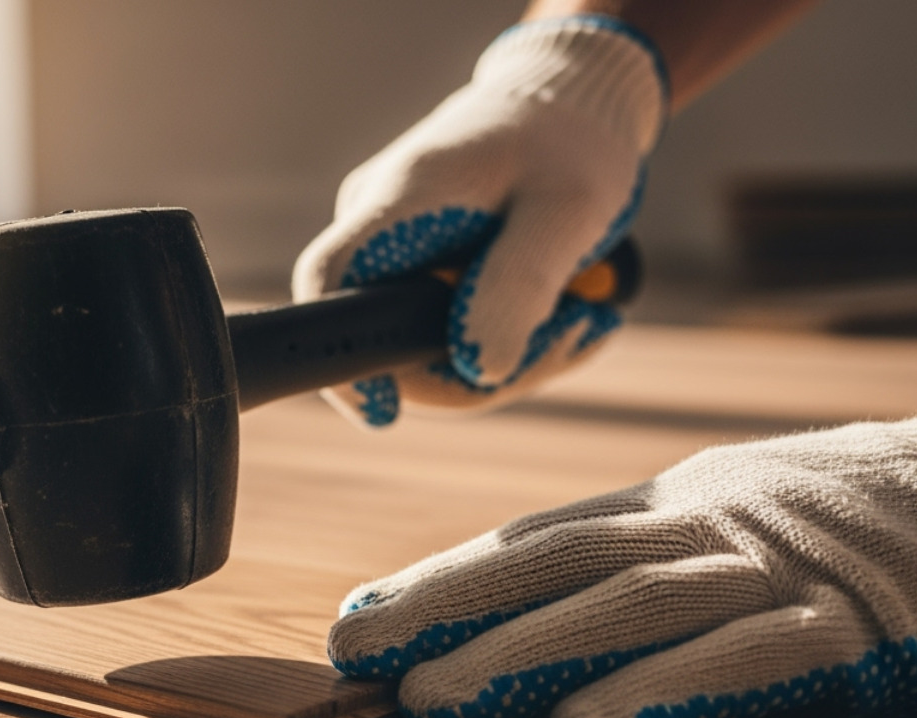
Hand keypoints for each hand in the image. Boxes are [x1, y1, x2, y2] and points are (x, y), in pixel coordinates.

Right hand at [293, 15, 665, 426]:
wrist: (569, 105)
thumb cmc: (570, 144)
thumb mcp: (569, 208)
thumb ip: (522, 284)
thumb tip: (481, 369)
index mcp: (402, 198)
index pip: (330, 281)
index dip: (342, 358)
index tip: (382, 414)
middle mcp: (378, 226)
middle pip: (391, 339)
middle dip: (485, 369)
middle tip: (581, 331)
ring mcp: (394, 253)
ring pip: (428, 350)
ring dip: (513, 358)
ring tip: (586, 319)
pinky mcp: (419, 273)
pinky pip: (447, 335)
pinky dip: (510, 341)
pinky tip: (566, 316)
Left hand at [328, 374, 916, 717]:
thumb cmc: (851, 517)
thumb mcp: (730, 515)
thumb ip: (639, 551)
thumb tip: (521, 604)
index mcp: (677, 502)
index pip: (540, 538)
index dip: (444, 578)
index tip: (360, 620)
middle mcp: (711, 525)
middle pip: (561, 562)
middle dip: (451, 608)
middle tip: (360, 655)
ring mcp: (783, 571)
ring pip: (635, 606)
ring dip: (526, 654)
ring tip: (437, 701)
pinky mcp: (859, 628)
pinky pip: (753, 660)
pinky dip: (668, 690)